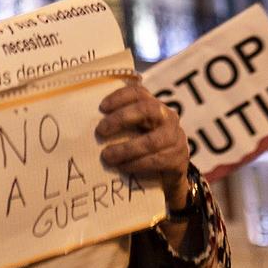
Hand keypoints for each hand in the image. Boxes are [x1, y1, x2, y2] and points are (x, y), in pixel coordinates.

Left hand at [95, 81, 192, 209]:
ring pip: (150, 141)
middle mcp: (168, 117)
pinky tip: (122, 167)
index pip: (139, 93)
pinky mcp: (178, 157)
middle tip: (100, 131)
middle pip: (146, 109)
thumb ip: (122, 124)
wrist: (171, 174)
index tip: (101, 107)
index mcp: (155, 106)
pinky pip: (155, 160)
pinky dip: (136, 164)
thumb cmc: (146, 148)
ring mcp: (175, 137)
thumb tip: (88, 124)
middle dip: (121, 119)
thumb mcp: (136, 132)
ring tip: (107, 156)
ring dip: (126, 149)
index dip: (120, 97)